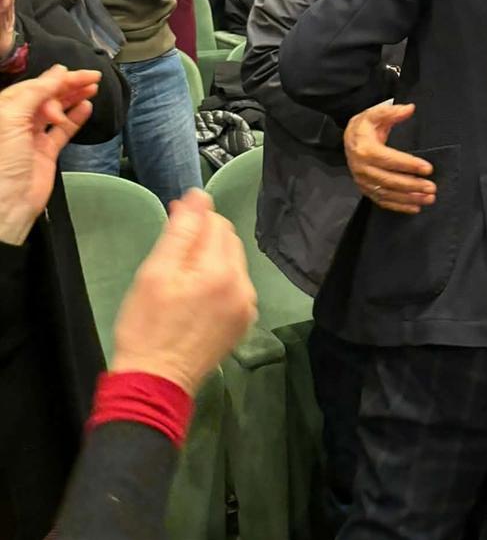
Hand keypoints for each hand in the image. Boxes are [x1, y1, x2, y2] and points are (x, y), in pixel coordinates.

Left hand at [0, 65, 98, 244]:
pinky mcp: (45, 152)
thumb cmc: (2, 161)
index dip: (54, 78)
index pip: (32, 87)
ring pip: (56, 110)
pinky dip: (75, 118)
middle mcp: (15, 121)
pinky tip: (86, 107)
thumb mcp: (11, 119)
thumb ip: (35, 94)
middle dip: (68, 86)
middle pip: (45, 96)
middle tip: (92, 78)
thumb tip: (57, 74)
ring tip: (93, 88)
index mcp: (3, 110)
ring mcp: (30, 137)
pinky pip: (63, 130)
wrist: (8, 204)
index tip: (76, 72)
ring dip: (73, 98)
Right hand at [110, 189, 256, 396]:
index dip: (193, 218)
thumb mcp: (155, 273)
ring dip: (211, 260)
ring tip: (182, 278)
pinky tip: (197, 296)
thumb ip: (181, 231)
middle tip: (172, 254)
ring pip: (232, 263)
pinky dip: (220, 282)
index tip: (172, 222)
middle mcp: (243, 285)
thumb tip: (199, 196)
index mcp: (221, 270)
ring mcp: (247, 306)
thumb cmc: (147, 327)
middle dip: (203, 238)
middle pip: (227, 241)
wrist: (155, 384)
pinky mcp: (244, 322)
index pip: (215, 222)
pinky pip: (235, 286)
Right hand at [344, 102, 434, 214]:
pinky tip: (415, 207)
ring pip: (388, 193)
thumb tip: (410, 109)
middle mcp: (362, 168)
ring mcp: (363, 182)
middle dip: (413, 185)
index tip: (428, 168)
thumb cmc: (364, 127)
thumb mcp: (374, 114)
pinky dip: (399, 206)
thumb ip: (391, 112)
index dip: (410, 165)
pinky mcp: (366, 190)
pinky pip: (383, 201)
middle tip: (432, 187)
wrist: (347, 140)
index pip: (390, 159)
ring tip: (429, 199)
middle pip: (390, 180)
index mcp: (365, 150)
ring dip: (409, 198)